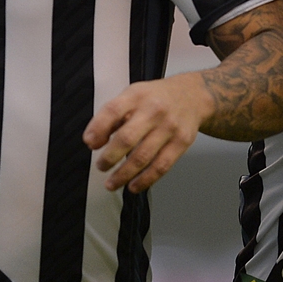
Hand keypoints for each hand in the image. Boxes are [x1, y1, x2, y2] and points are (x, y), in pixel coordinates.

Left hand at [81, 72, 212, 192]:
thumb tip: (93, 141)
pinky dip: (145, 180)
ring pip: (143, 156)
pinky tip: (133, 186)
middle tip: (101, 167)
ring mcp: (169, 127)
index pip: (113, 110)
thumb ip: (112, 116)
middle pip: (127, 138)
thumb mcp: (133, 95)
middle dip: (110, 157)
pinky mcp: (182, 142)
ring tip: (111, 183)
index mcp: (137, 95)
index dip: (98, 128)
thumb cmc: (156, 98)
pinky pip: (161, 166)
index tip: (89, 143)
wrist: (192, 96)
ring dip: (124, 174)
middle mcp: (153, 110)